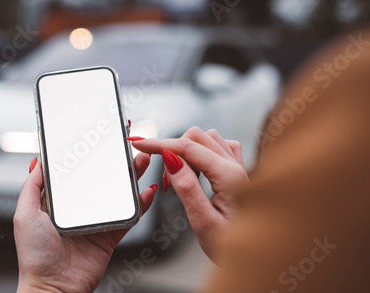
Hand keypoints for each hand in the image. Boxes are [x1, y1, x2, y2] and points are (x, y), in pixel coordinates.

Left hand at [14, 153, 155, 292]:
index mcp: (59, 202)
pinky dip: (141, 204)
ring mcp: (97, 221)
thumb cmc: (35, 256)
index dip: (88, 154)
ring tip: (141, 160)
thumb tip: (39, 162)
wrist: (54, 288)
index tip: (98, 138)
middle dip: (115, 161)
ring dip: (131, 176)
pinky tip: (146, 190)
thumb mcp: (25, 214)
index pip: (76, 171)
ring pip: (118, 193)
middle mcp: (79, 209)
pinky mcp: (111, 236)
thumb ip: (32, 187)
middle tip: (125, 144)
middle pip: (101, 179)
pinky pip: (129, 217)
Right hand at [131, 127, 248, 259]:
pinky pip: (219, 148)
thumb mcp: (204, 223)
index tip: (139, 143)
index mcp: (229, 177)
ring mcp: (240, 169)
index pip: (188, 147)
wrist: (258, 259)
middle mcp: (237, 168)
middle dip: (173, 149)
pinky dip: (201, 151)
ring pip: (208, 139)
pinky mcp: (238, 174)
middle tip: (163, 179)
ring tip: (177, 177)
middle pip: (198, 137)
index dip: (160, 143)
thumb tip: (170, 159)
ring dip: (187, 150)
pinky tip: (196, 169)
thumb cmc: (233, 249)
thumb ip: (187, 188)